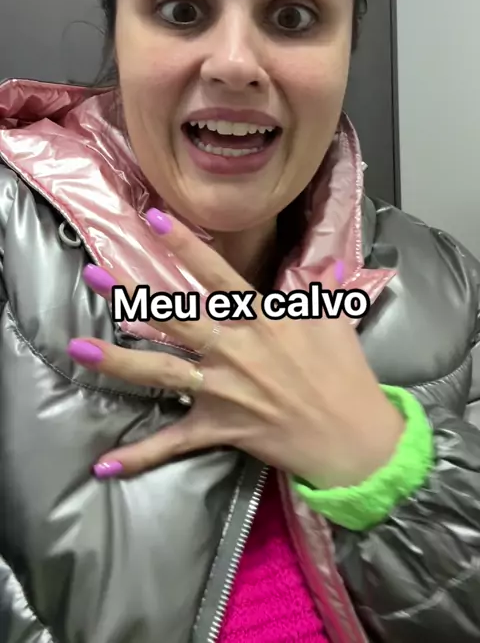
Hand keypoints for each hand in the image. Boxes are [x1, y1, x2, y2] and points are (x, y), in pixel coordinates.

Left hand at [69, 210, 403, 484]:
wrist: (354, 440)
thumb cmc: (346, 375)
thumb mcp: (336, 322)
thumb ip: (322, 290)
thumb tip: (331, 265)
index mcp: (263, 319)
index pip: (216, 275)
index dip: (185, 246)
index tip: (153, 219)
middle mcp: (237, 350)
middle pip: (176, 318)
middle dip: (133, 296)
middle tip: (92, 275)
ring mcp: (224, 390)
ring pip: (163, 372)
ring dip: (119, 361)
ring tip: (78, 348)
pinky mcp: (220, 428)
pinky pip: (175, 443)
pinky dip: (140, 456)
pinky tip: (104, 465)